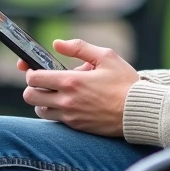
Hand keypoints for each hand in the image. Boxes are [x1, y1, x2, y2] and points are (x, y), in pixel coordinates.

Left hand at [20, 39, 139, 136]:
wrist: (138, 111)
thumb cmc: (124, 82)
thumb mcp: (106, 57)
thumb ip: (79, 47)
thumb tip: (57, 43)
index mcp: (71, 81)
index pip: (34, 78)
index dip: (30, 71)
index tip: (35, 68)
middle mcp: (67, 101)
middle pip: (30, 96)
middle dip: (33, 87)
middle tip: (44, 81)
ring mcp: (70, 116)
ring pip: (40, 110)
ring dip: (43, 101)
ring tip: (57, 93)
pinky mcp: (76, 127)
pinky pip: (55, 120)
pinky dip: (55, 111)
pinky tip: (68, 103)